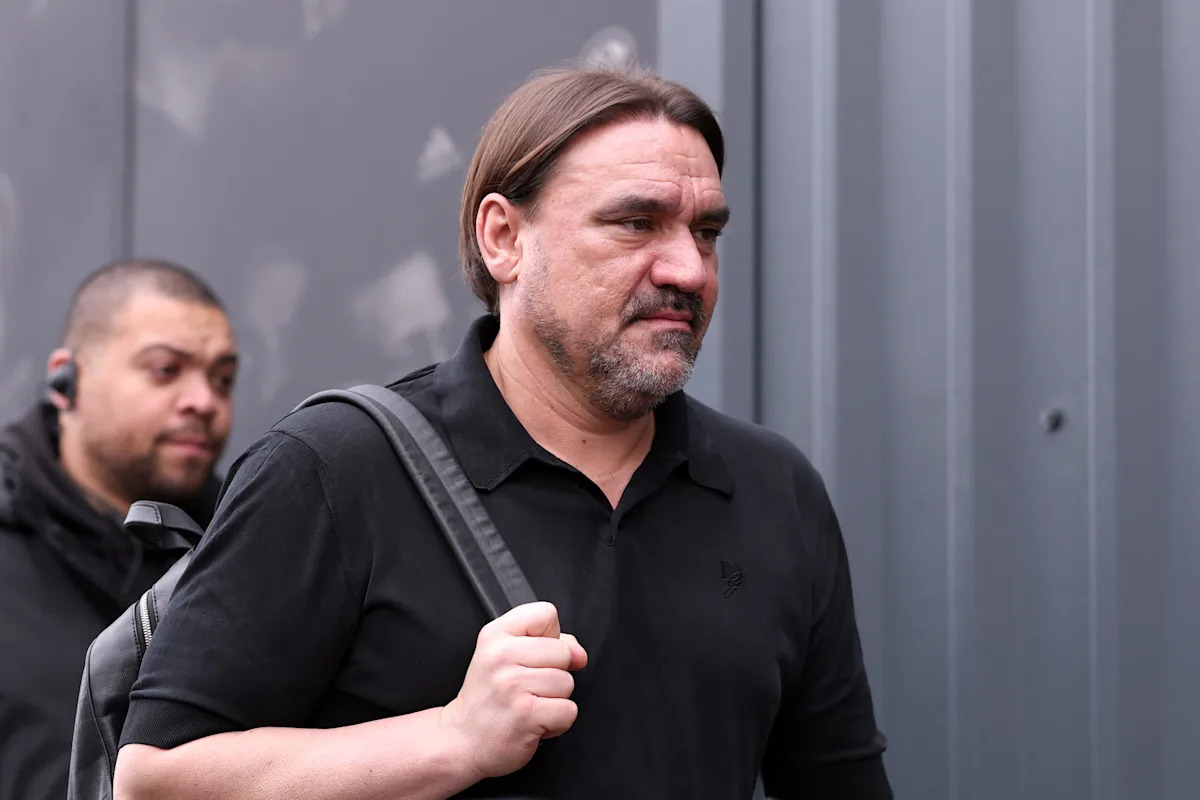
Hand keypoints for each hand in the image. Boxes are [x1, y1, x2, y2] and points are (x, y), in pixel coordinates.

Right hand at [440, 601, 587, 779]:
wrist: (463, 739)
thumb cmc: (487, 698)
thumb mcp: (504, 656)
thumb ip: (545, 642)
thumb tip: (579, 653)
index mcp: (495, 635)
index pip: (546, 614)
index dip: (550, 636)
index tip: (534, 656)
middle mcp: (501, 656)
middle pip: (564, 651)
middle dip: (555, 673)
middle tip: (528, 687)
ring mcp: (513, 685)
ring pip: (567, 682)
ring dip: (555, 700)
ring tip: (530, 704)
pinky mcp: (526, 714)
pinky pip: (568, 710)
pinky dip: (557, 722)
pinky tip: (534, 721)